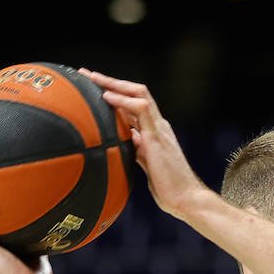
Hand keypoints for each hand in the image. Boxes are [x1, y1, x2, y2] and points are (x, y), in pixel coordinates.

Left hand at [79, 70, 207, 220]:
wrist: (186, 199)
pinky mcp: (157, 138)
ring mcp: (158, 129)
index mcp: (154, 132)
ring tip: (94, 79)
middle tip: (87, 75)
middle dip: (111, 81)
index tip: (93, 88)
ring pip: (139, 94)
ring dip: (114, 84)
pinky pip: (141, 110)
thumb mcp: (146, 165)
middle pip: (135, 92)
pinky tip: (107, 97)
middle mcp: (158, 126)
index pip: (133, 104)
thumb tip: (123, 142)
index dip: (114, 93)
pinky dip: (123, 100)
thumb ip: (137, 150)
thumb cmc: (168, 188)